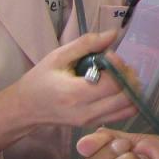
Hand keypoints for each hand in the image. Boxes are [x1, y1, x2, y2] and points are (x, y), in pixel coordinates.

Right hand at [14, 30, 140, 129]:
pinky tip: (117, 88)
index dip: (118, 66)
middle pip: (126, 98)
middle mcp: (86, 112)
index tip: (109, 55)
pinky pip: (122, 115)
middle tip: (119, 65)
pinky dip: (127, 100)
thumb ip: (87, 43)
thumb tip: (114, 33)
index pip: (113, 83)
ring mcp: (92, 122)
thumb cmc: (41, 79)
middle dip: (129, 77)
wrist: (27, 108)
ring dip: (131, 89)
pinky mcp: (94, 124)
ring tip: (119, 76)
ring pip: (128, 109)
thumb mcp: (59, 56)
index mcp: (75, 93)